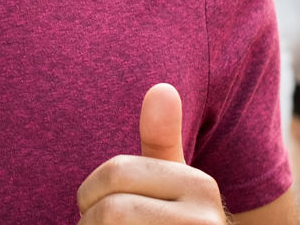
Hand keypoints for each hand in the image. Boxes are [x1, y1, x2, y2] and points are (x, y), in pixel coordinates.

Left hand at [76, 83, 225, 222]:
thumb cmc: (170, 222)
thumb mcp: (170, 185)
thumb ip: (161, 140)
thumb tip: (163, 88)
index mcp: (201, 186)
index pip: (117, 172)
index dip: (91, 194)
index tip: (101, 211)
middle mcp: (207, 219)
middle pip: (113, 208)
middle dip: (92, 221)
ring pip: (111, 223)